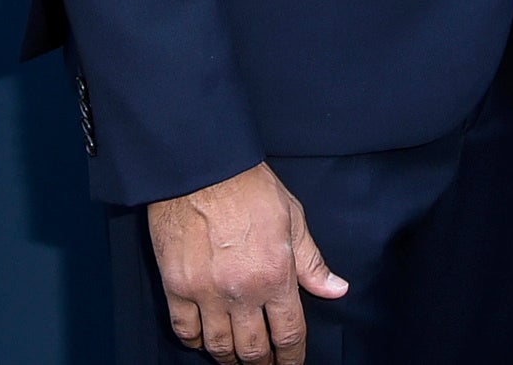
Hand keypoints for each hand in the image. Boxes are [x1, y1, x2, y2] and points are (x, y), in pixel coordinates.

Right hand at [147, 163, 345, 363]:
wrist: (201, 168)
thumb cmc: (249, 187)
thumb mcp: (293, 218)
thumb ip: (311, 262)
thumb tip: (336, 289)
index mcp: (275, 274)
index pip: (289, 333)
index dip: (292, 358)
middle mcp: (241, 291)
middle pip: (253, 349)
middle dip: (262, 364)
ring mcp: (205, 292)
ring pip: (219, 346)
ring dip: (230, 359)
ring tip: (237, 359)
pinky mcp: (176, 286)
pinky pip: (184, 330)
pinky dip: (194, 342)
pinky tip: (204, 341)